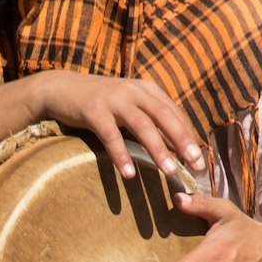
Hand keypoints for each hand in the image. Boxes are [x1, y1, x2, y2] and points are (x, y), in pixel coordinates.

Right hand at [36, 72, 206, 181]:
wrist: (60, 88)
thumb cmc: (99, 102)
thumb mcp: (128, 104)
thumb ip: (149, 118)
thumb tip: (174, 146)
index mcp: (146, 89)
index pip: (175, 113)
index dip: (189, 136)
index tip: (201, 159)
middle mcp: (134, 91)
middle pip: (165, 116)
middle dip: (183, 142)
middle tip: (197, 165)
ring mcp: (114, 99)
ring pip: (142, 126)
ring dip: (157, 150)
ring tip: (169, 172)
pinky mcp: (93, 110)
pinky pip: (111, 136)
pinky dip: (121, 155)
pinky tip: (128, 174)